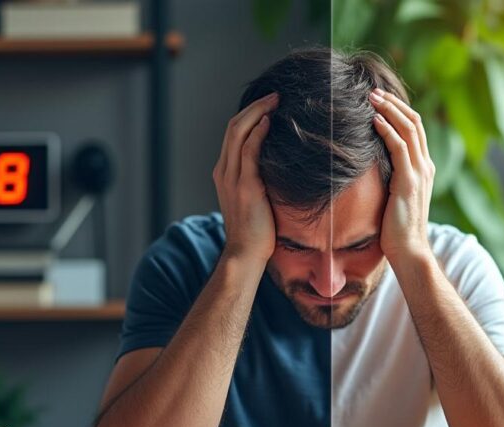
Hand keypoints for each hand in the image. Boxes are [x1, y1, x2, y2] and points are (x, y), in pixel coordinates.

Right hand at [212, 92, 278, 265]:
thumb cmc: (256, 230)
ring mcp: (232, 178)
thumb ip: (259, 179)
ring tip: (276, 102)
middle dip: (255, 107)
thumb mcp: (254, 198)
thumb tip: (278, 165)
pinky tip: (270, 122)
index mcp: (224, 172)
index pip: (233, 134)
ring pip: (239, 133)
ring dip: (258, 113)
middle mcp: (224, 171)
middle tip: (276, 96)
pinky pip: (249, 152)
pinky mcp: (245, 186)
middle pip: (234, 127)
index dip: (250, 114)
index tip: (269, 104)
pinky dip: (257, 133)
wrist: (245, 253)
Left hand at [369, 88, 435, 265]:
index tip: (380, 99)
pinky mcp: (409, 181)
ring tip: (371, 97)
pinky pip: (400, 147)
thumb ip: (390, 178)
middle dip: (393, 103)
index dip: (399, 110)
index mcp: (423, 168)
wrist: (409, 251)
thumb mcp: (394, 197)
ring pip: (409, 129)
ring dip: (389, 109)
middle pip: (414, 122)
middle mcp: (425, 166)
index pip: (415, 129)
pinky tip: (373, 119)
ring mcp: (420, 172)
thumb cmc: (397, 229)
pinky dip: (387, 129)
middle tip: (372, 90)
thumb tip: (370, 166)